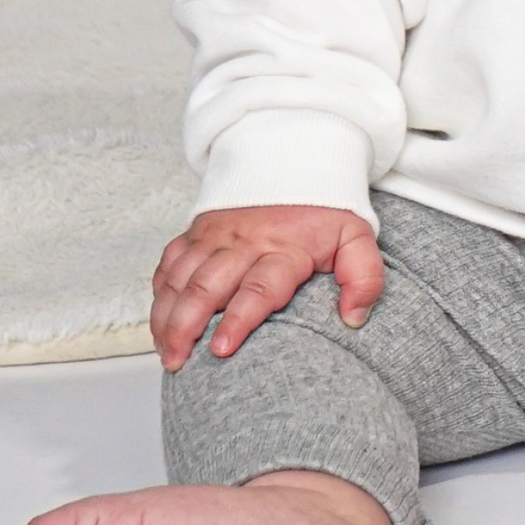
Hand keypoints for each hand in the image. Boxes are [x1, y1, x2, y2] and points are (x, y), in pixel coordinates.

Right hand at [149, 204, 383, 371]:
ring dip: (167, 316)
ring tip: (166, 351)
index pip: (258, 288)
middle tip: (178, 362)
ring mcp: (216, 236)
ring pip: (181, 277)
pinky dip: (160, 292)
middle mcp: (244, 242)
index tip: (221, 350)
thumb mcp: (357, 239)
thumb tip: (354, 318)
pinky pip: (170, 262)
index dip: (237, 320)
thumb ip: (364, 277)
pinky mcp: (198, 231)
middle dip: (186, 326)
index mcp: (283, 249)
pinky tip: (160, 320)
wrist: (299, 162)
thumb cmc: (325, 212)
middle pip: (206, 286)